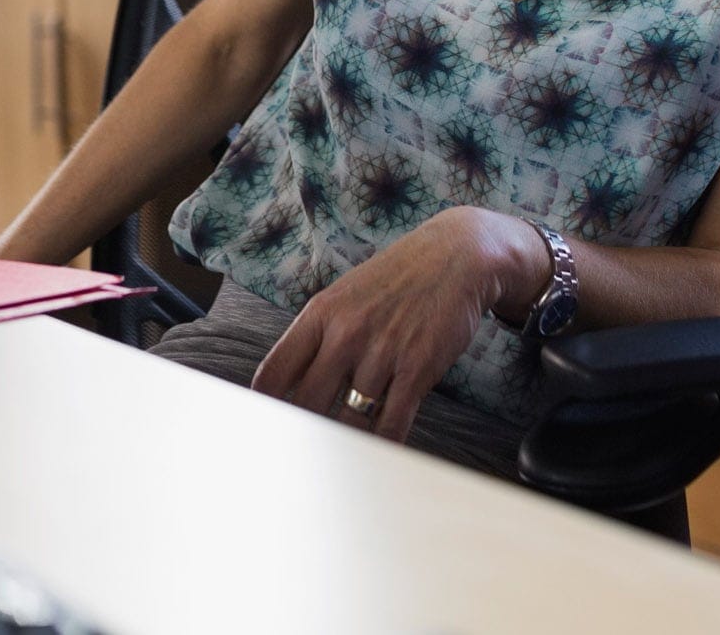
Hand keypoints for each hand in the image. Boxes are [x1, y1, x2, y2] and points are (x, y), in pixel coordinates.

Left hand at [251, 207, 544, 444]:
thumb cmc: (396, 279)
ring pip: (349, 421)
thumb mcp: (344, 296)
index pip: (273, 374)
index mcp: (320, 314)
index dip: (263, 411)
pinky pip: (392, 423)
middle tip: (302, 459)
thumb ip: (317, 336)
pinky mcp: (417, 368)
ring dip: (345, 446)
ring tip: (340, 464)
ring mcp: (382, 352)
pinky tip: (379, 456)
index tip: (266, 431)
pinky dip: (383, 446)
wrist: (456, 256)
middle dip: (304, 435)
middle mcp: (346, 333)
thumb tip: (289, 385)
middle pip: (307, 404)